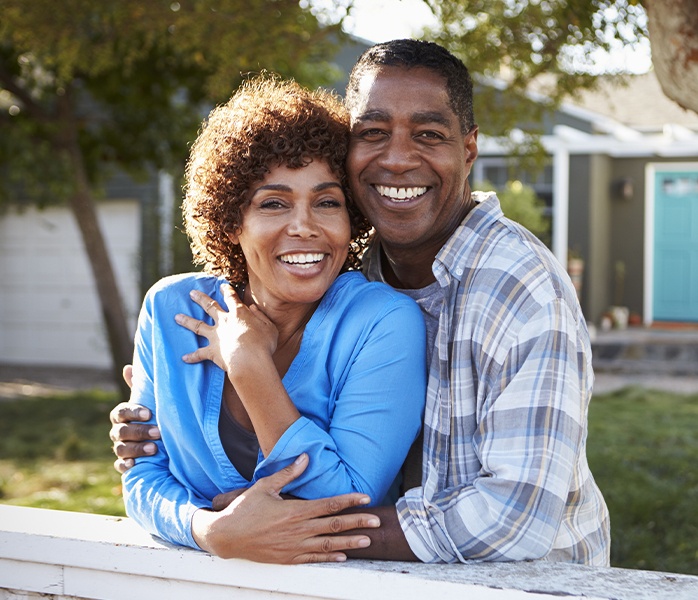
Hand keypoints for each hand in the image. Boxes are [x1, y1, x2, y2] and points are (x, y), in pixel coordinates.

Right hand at [109, 364, 160, 473]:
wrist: (158, 440)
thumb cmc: (152, 415)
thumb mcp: (148, 401)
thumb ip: (139, 387)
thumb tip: (128, 367)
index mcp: (121, 415)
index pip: (121, 412)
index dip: (133, 412)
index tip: (148, 413)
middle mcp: (118, 431)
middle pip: (122, 431)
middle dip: (140, 431)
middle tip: (158, 432)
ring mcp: (119, 447)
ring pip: (121, 449)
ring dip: (137, 448)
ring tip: (154, 448)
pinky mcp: (123, 462)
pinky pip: (119, 465)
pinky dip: (126, 465)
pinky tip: (135, 464)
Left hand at [175, 284, 277, 377]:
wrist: (249, 360)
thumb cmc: (263, 343)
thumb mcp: (269, 327)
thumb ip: (261, 316)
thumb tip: (253, 309)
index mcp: (239, 313)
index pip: (231, 298)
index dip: (227, 290)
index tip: (222, 286)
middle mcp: (224, 321)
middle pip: (210, 306)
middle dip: (200, 298)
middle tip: (191, 293)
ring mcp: (216, 336)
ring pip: (198, 325)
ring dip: (186, 320)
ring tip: (176, 316)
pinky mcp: (212, 351)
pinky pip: (199, 354)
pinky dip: (192, 356)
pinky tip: (184, 358)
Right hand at [192, 454, 380, 563]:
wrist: (226, 536)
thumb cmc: (244, 509)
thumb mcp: (265, 486)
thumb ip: (288, 473)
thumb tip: (306, 457)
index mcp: (295, 510)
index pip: (329, 505)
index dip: (349, 501)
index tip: (365, 498)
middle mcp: (298, 530)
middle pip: (334, 526)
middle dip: (358, 523)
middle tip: (376, 522)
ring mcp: (294, 546)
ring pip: (328, 545)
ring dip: (349, 542)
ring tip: (367, 541)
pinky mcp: (288, 558)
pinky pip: (313, 559)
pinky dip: (330, 558)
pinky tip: (343, 557)